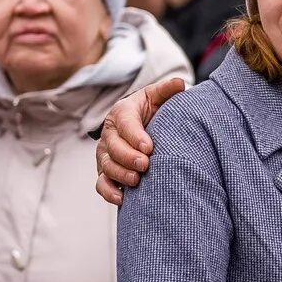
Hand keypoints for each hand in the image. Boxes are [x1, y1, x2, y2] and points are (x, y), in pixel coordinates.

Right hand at [96, 77, 185, 203]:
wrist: (144, 127)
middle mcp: (110, 134)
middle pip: (113, 147)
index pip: (125, 123)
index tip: (149, 147)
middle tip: (145, 164)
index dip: (135, 136)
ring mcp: (105, 154)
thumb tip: (180, 83)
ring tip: (137, 180)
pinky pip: (101, 184)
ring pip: (106, 166)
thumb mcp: (157, 98)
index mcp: (122, 113)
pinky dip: (109, 192)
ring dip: (120, 174)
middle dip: (128, 157)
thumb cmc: (152, 111)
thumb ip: (167, 90)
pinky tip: (122, 198)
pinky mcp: (105, 172)